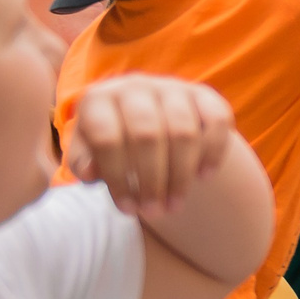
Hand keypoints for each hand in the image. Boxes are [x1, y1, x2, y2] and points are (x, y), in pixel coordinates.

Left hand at [67, 76, 236, 218]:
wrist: (149, 120)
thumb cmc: (113, 145)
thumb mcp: (90, 154)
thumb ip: (83, 163)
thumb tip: (90, 173)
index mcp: (99, 99)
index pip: (107, 138)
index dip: (118, 178)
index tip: (127, 209)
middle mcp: (135, 86)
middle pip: (147, 135)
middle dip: (152, 181)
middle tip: (154, 211)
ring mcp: (172, 88)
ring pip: (183, 132)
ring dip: (181, 175)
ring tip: (174, 205)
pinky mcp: (204, 95)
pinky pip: (216, 122)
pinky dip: (213, 153)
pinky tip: (204, 177)